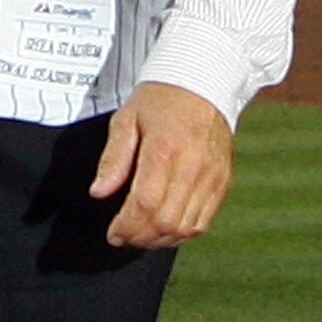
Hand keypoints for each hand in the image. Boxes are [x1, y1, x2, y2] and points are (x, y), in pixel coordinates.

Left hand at [89, 83, 232, 249]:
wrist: (203, 82)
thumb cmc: (159, 99)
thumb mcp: (126, 119)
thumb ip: (113, 159)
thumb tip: (98, 193)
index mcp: (165, 149)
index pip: (145, 204)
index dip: (127, 226)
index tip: (113, 233)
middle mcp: (193, 166)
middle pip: (166, 222)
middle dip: (140, 237)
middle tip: (123, 237)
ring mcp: (212, 176)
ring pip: (186, 228)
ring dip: (160, 240)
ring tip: (141, 235)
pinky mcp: (223, 181)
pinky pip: (204, 221)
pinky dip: (182, 232)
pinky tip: (165, 228)